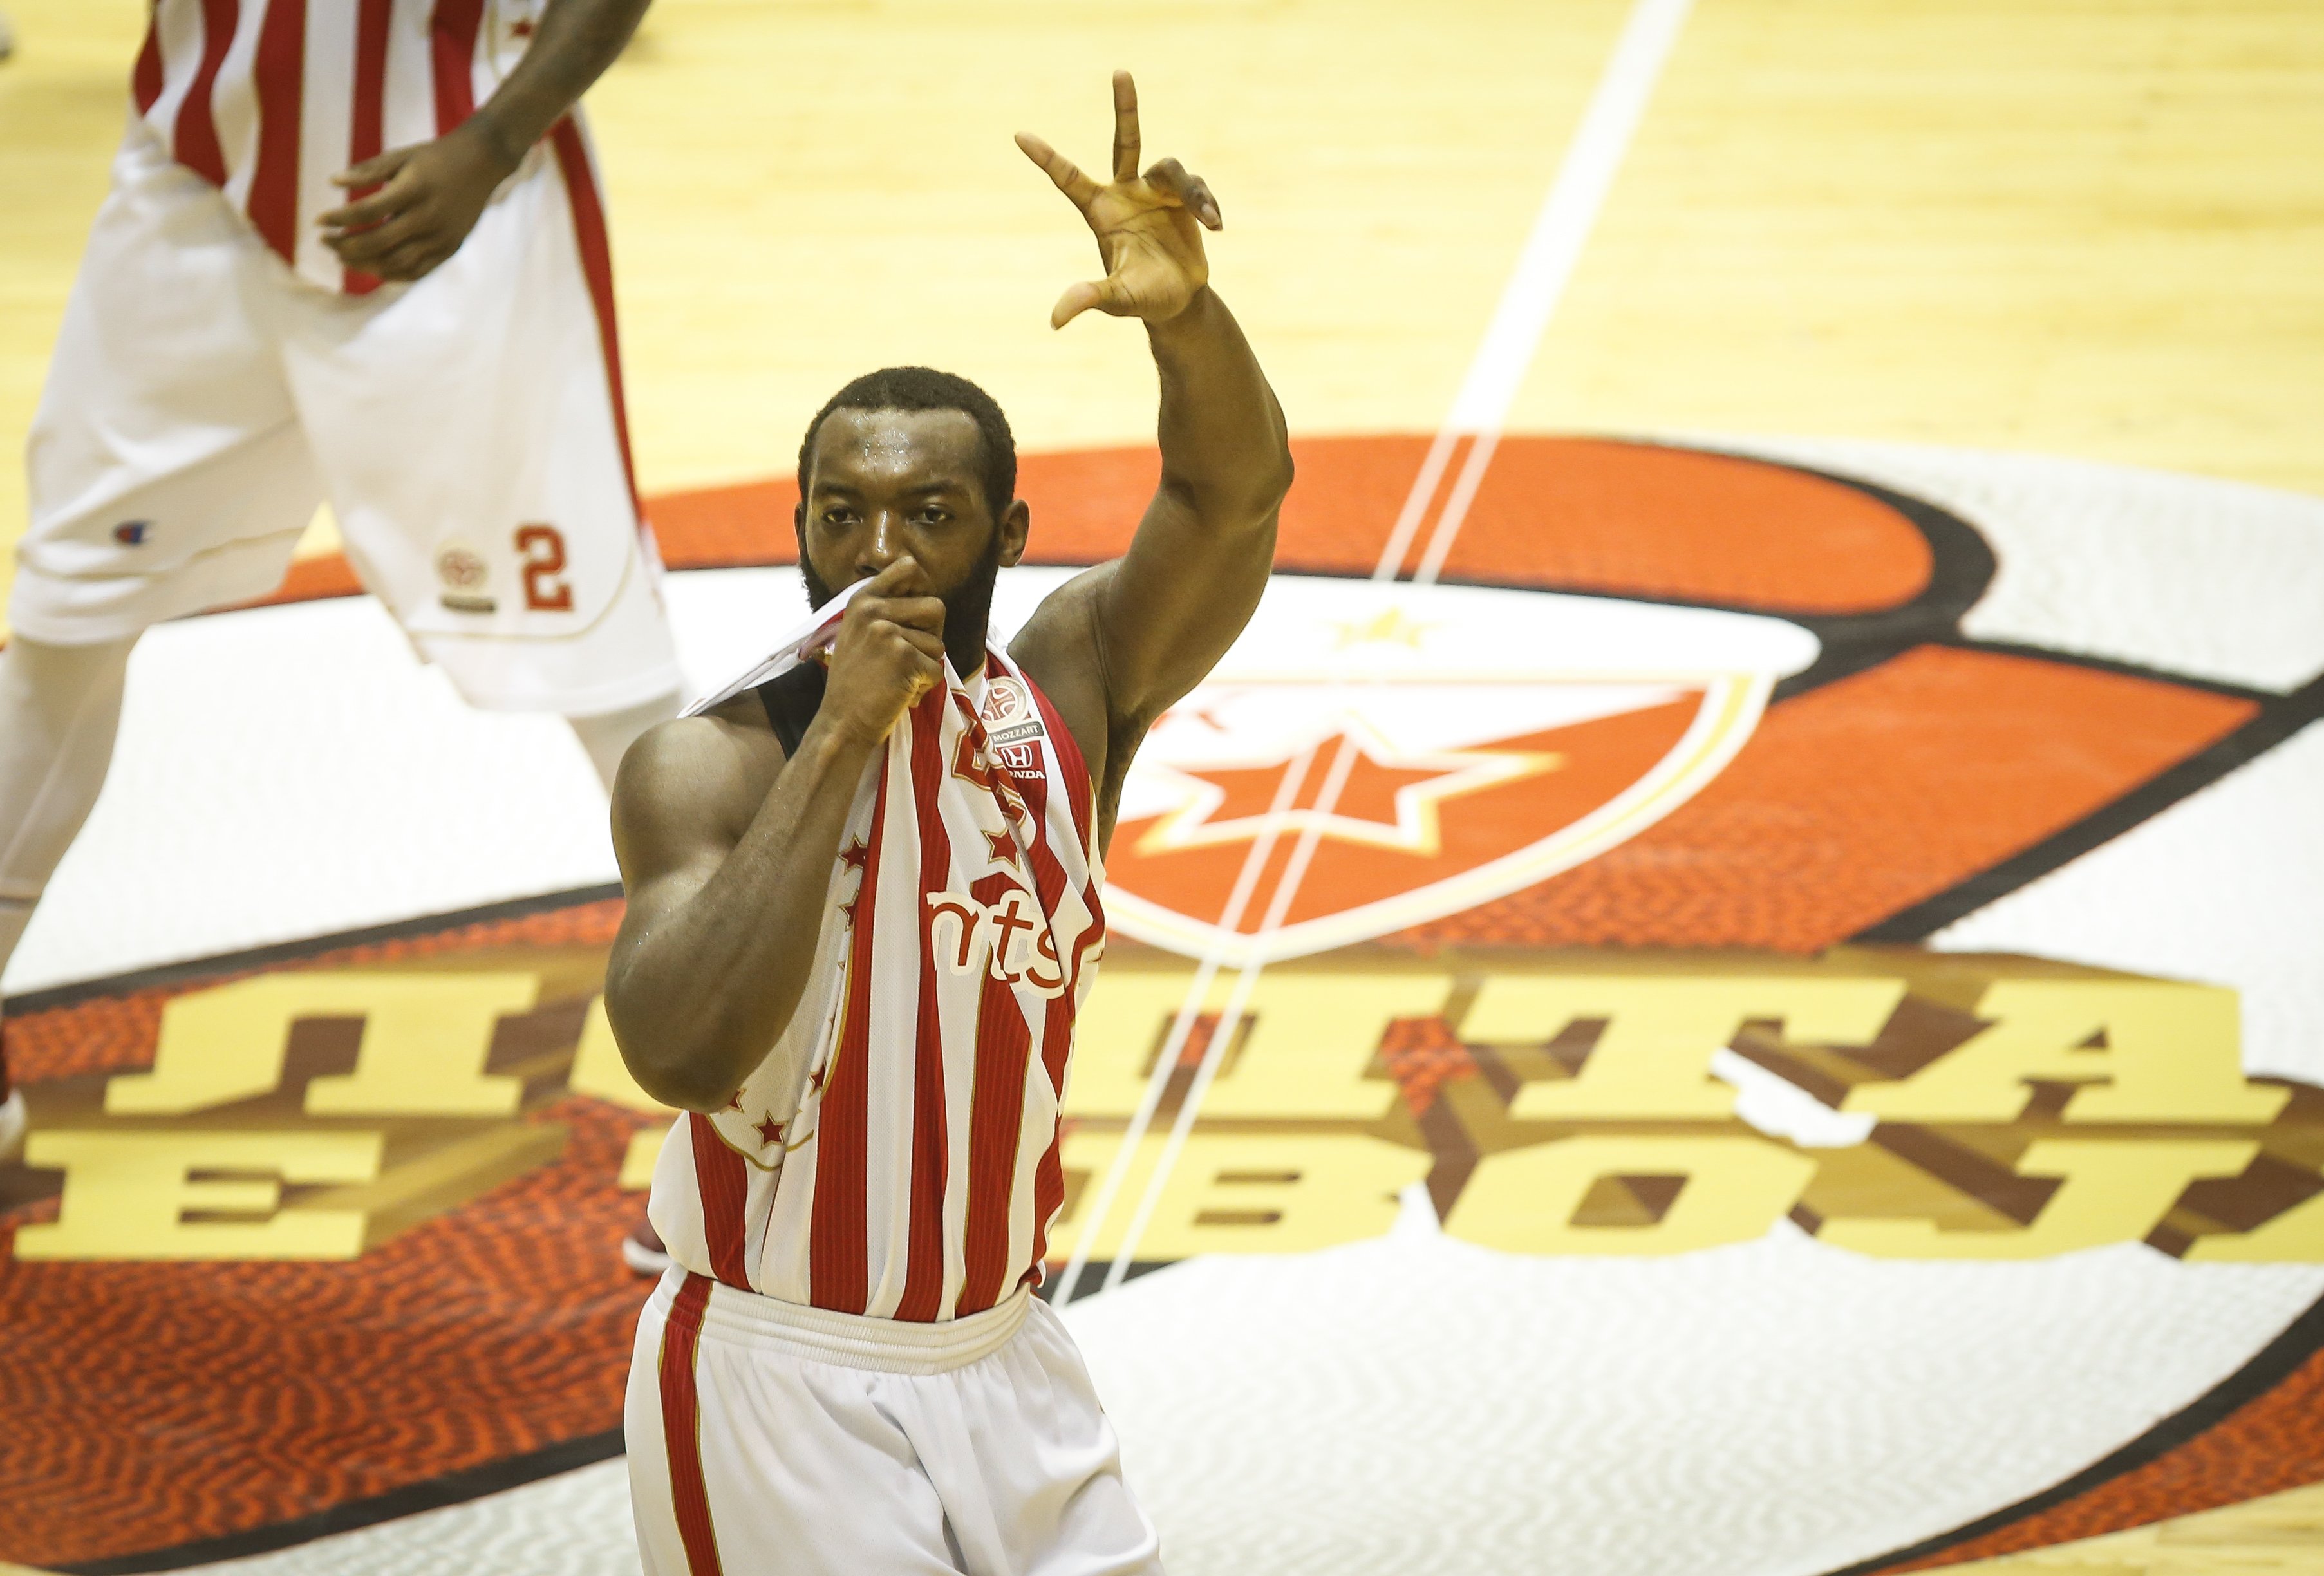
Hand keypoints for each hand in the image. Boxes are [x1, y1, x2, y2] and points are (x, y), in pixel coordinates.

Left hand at [319, 119, 520, 282]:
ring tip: (343, 258)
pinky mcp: (451, 247)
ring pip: (397, 262)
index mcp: (413, 188)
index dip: (338, 219)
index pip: (367, 211)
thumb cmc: (434, 156)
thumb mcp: (401, 156)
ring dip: (364, 264)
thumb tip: (332, 183)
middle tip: (325, 242)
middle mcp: (428, 216)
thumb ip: (368, 171)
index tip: (318, 222)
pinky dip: (392, 273)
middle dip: (345, 246)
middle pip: (378, 242)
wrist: (483, 162)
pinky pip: (417, 270)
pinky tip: (372, 267)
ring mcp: (442, 236)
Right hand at [818, 559, 947, 748]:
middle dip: (932, 635)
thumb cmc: (855, 683)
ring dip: (926, 666)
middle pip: (936, 607)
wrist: (841, 722)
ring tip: (898, 678)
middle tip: (911, 657)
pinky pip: (936, 669)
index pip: (907, 567)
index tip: (917, 613)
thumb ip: (885, 610)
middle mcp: (873, 610)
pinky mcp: (903, 656)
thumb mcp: (858, 633)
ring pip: (938, 643)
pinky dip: (924, 687)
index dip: (923, 587)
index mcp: (862, 599)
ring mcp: (887, 632)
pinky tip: (900, 693)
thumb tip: (927, 597)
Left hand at [1017, 71, 1222, 329]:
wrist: (1178, 301)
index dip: (1047, 158)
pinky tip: (1215, 225)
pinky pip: (1197, 189)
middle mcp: (1127, 193)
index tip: (1019, 135)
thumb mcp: (1117, 300)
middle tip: (1120, 72)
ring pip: (1173, 169)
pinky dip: (1207, 204)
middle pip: (1125, 142)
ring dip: (1193, 192)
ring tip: (1209, 219)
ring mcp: (1156, 192)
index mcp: (1101, 211)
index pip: (1069, 179)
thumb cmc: (1142, 298)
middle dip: (1125, 108)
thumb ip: (1091, 299)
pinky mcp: (1184, 198)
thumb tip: (1056, 319)